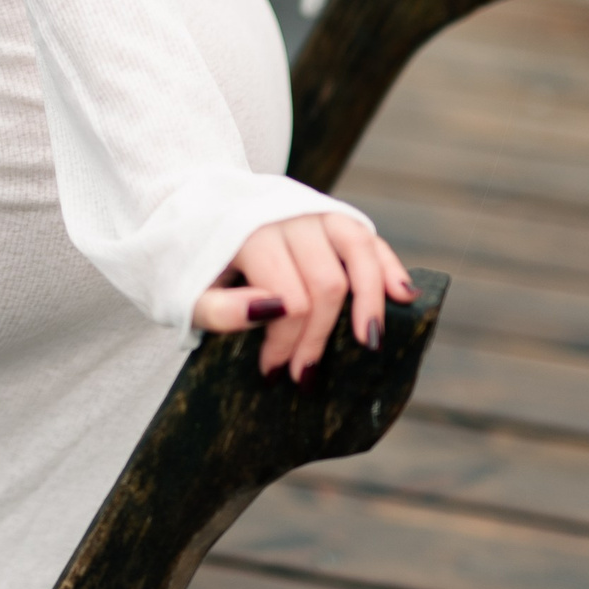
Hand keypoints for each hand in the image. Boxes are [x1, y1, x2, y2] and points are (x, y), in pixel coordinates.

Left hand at [192, 213, 415, 380]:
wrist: (193, 211)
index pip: (289, 299)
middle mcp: (289, 216)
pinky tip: (403, 295)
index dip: (286, 343)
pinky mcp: (333, 215)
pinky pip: (368, 238)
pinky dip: (388, 265)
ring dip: (370, 301)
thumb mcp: (184, 291)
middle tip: (303, 376)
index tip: (271, 373)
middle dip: (319, 337)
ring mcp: (315, 212)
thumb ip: (217, 308)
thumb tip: (269, 310)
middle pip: (327, 284)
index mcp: (250, 233)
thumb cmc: (193, 263)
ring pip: (359, 253)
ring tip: (371, 344)